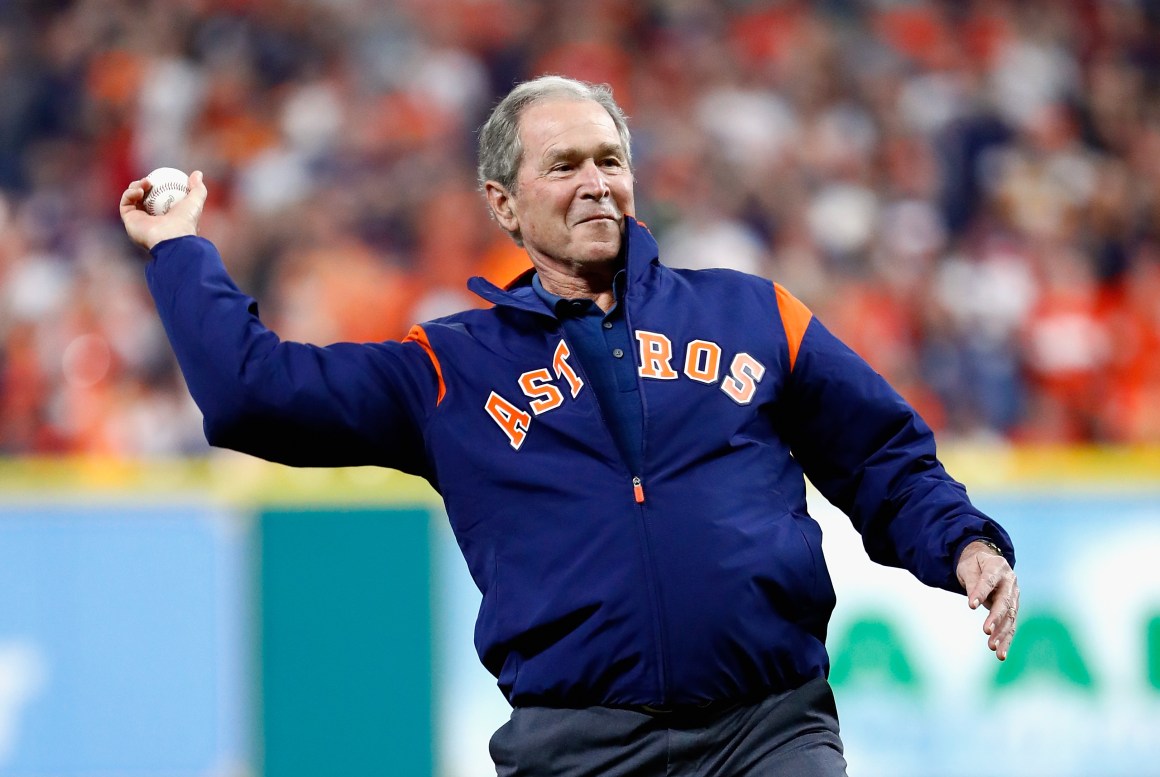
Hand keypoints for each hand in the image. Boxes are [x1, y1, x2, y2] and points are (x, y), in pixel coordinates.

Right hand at [119, 170, 206, 251]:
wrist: (171, 238)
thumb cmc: (185, 222)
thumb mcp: (195, 202)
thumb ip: (198, 189)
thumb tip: (197, 173)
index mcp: (167, 217)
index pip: (160, 198)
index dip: (159, 185)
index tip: (162, 177)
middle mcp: (152, 220)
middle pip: (144, 197)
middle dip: (144, 185)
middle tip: (149, 180)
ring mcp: (139, 221)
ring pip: (133, 198)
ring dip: (136, 186)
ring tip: (146, 183)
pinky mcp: (129, 221)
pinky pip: (125, 203)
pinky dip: (129, 194)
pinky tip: (139, 191)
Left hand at [956, 540, 1018, 659]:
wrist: (988, 562)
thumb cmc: (975, 564)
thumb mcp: (968, 567)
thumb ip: (971, 582)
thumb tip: (973, 601)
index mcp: (998, 566)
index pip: (989, 581)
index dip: (980, 592)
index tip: (971, 605)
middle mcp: (1010, 582)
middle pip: (1004, 601)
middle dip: (996, 617)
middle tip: (986, 630)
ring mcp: (1013, 596)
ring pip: (1010, 616)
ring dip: (1002, 633)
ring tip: (993, 647)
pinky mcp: (1012, 608)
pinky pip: (1010, 625)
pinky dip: (1006, 640)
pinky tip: (1001, 654)